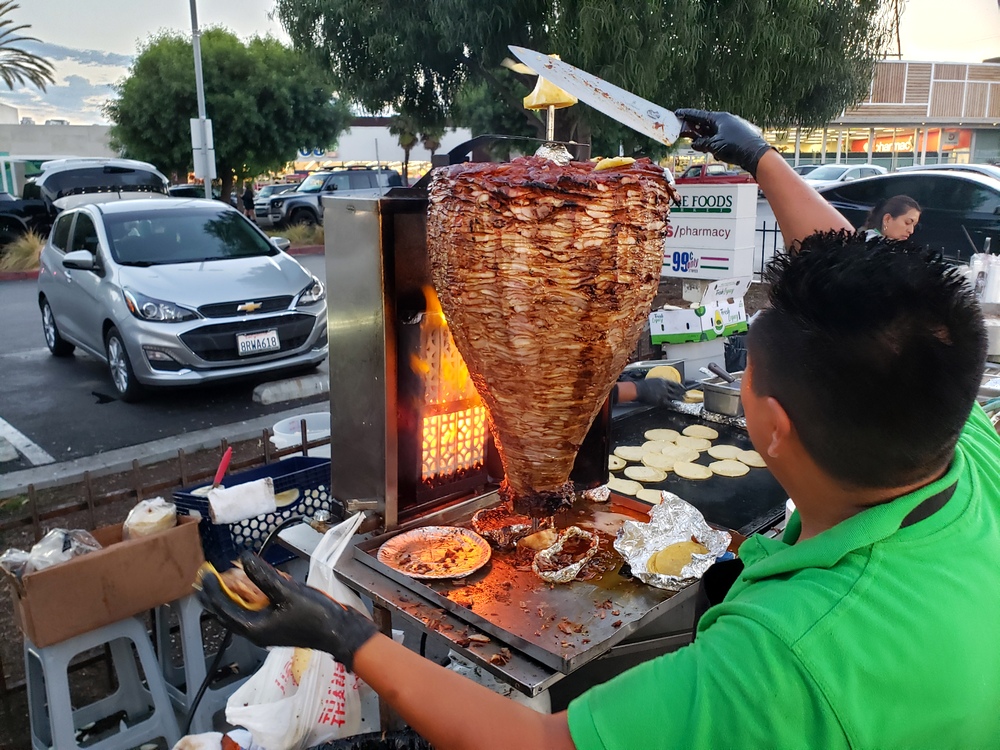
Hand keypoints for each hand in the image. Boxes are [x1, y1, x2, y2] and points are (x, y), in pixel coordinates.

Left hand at [197, 553, 376, 670]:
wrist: (340, 632)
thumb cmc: (315, 616)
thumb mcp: (288, 592)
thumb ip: (263, 576)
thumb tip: (244, 559)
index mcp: (254, 628)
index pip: (223, 609)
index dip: (213, 591)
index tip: (206, 574)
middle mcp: (257, 630)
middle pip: (228, 612)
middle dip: (217, 595)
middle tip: (206, 578)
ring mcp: (267, 628)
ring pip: (241, 610)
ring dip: (232, 595)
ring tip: (224, 579)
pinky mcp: (278, 623)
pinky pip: (256, 609)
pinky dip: (250, 597)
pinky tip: (253, 584)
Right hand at [634, 377, 685, 404]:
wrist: (638, 389)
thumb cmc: (643, 385)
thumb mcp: (653, 380)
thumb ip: (660, 383)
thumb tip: (664, 385)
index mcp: (663, 381)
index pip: (675, 384)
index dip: (681, 387)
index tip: (684, 388)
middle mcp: (665, 386)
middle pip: (677, 390)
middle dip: (682, 393)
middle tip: (686, 396)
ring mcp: (664, 394)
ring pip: (675, 397)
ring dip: (680, 399)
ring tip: (683, 401)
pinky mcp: (661, 400)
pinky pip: (670, 403)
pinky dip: (674, 405)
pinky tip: (677, 406)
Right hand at [675, 109, 773, 177]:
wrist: (755, 154)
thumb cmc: (737, 146)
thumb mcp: (713, 146)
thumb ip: (702, 144)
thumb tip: (695, 143)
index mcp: (719, 118)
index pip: (698, 115)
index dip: (686, 115)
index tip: (678, 113)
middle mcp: (727, 120)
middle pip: (706, 123)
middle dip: (695, 128)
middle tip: (685, 131)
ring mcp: (733, 127)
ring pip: (714, 131)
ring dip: (706, 138)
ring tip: (701, 145)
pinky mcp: (738, 135)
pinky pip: (722, 136)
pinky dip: (715, 142)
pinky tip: (715, 151)